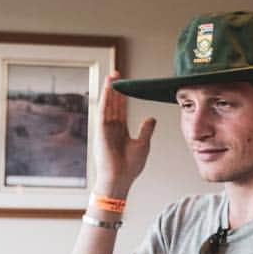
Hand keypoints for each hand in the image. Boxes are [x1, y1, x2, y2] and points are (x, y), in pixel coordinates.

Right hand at [95, 70, 155, 196]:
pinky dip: (106, 100)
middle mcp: (112, 128)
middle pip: (113, 104)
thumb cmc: (129, 167)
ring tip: (112, 76)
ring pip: (108, 105)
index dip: (122, 97)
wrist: (120, 179)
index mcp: (120, 132)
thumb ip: (146, 130)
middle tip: (117, 74)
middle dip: (115, 89)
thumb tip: (151, 118)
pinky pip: (103, 112)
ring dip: (109, 90)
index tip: (124, 85)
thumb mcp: (142, 144)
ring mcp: (105, 129)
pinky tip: (108, 89)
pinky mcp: (101, 131)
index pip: (121, 109)